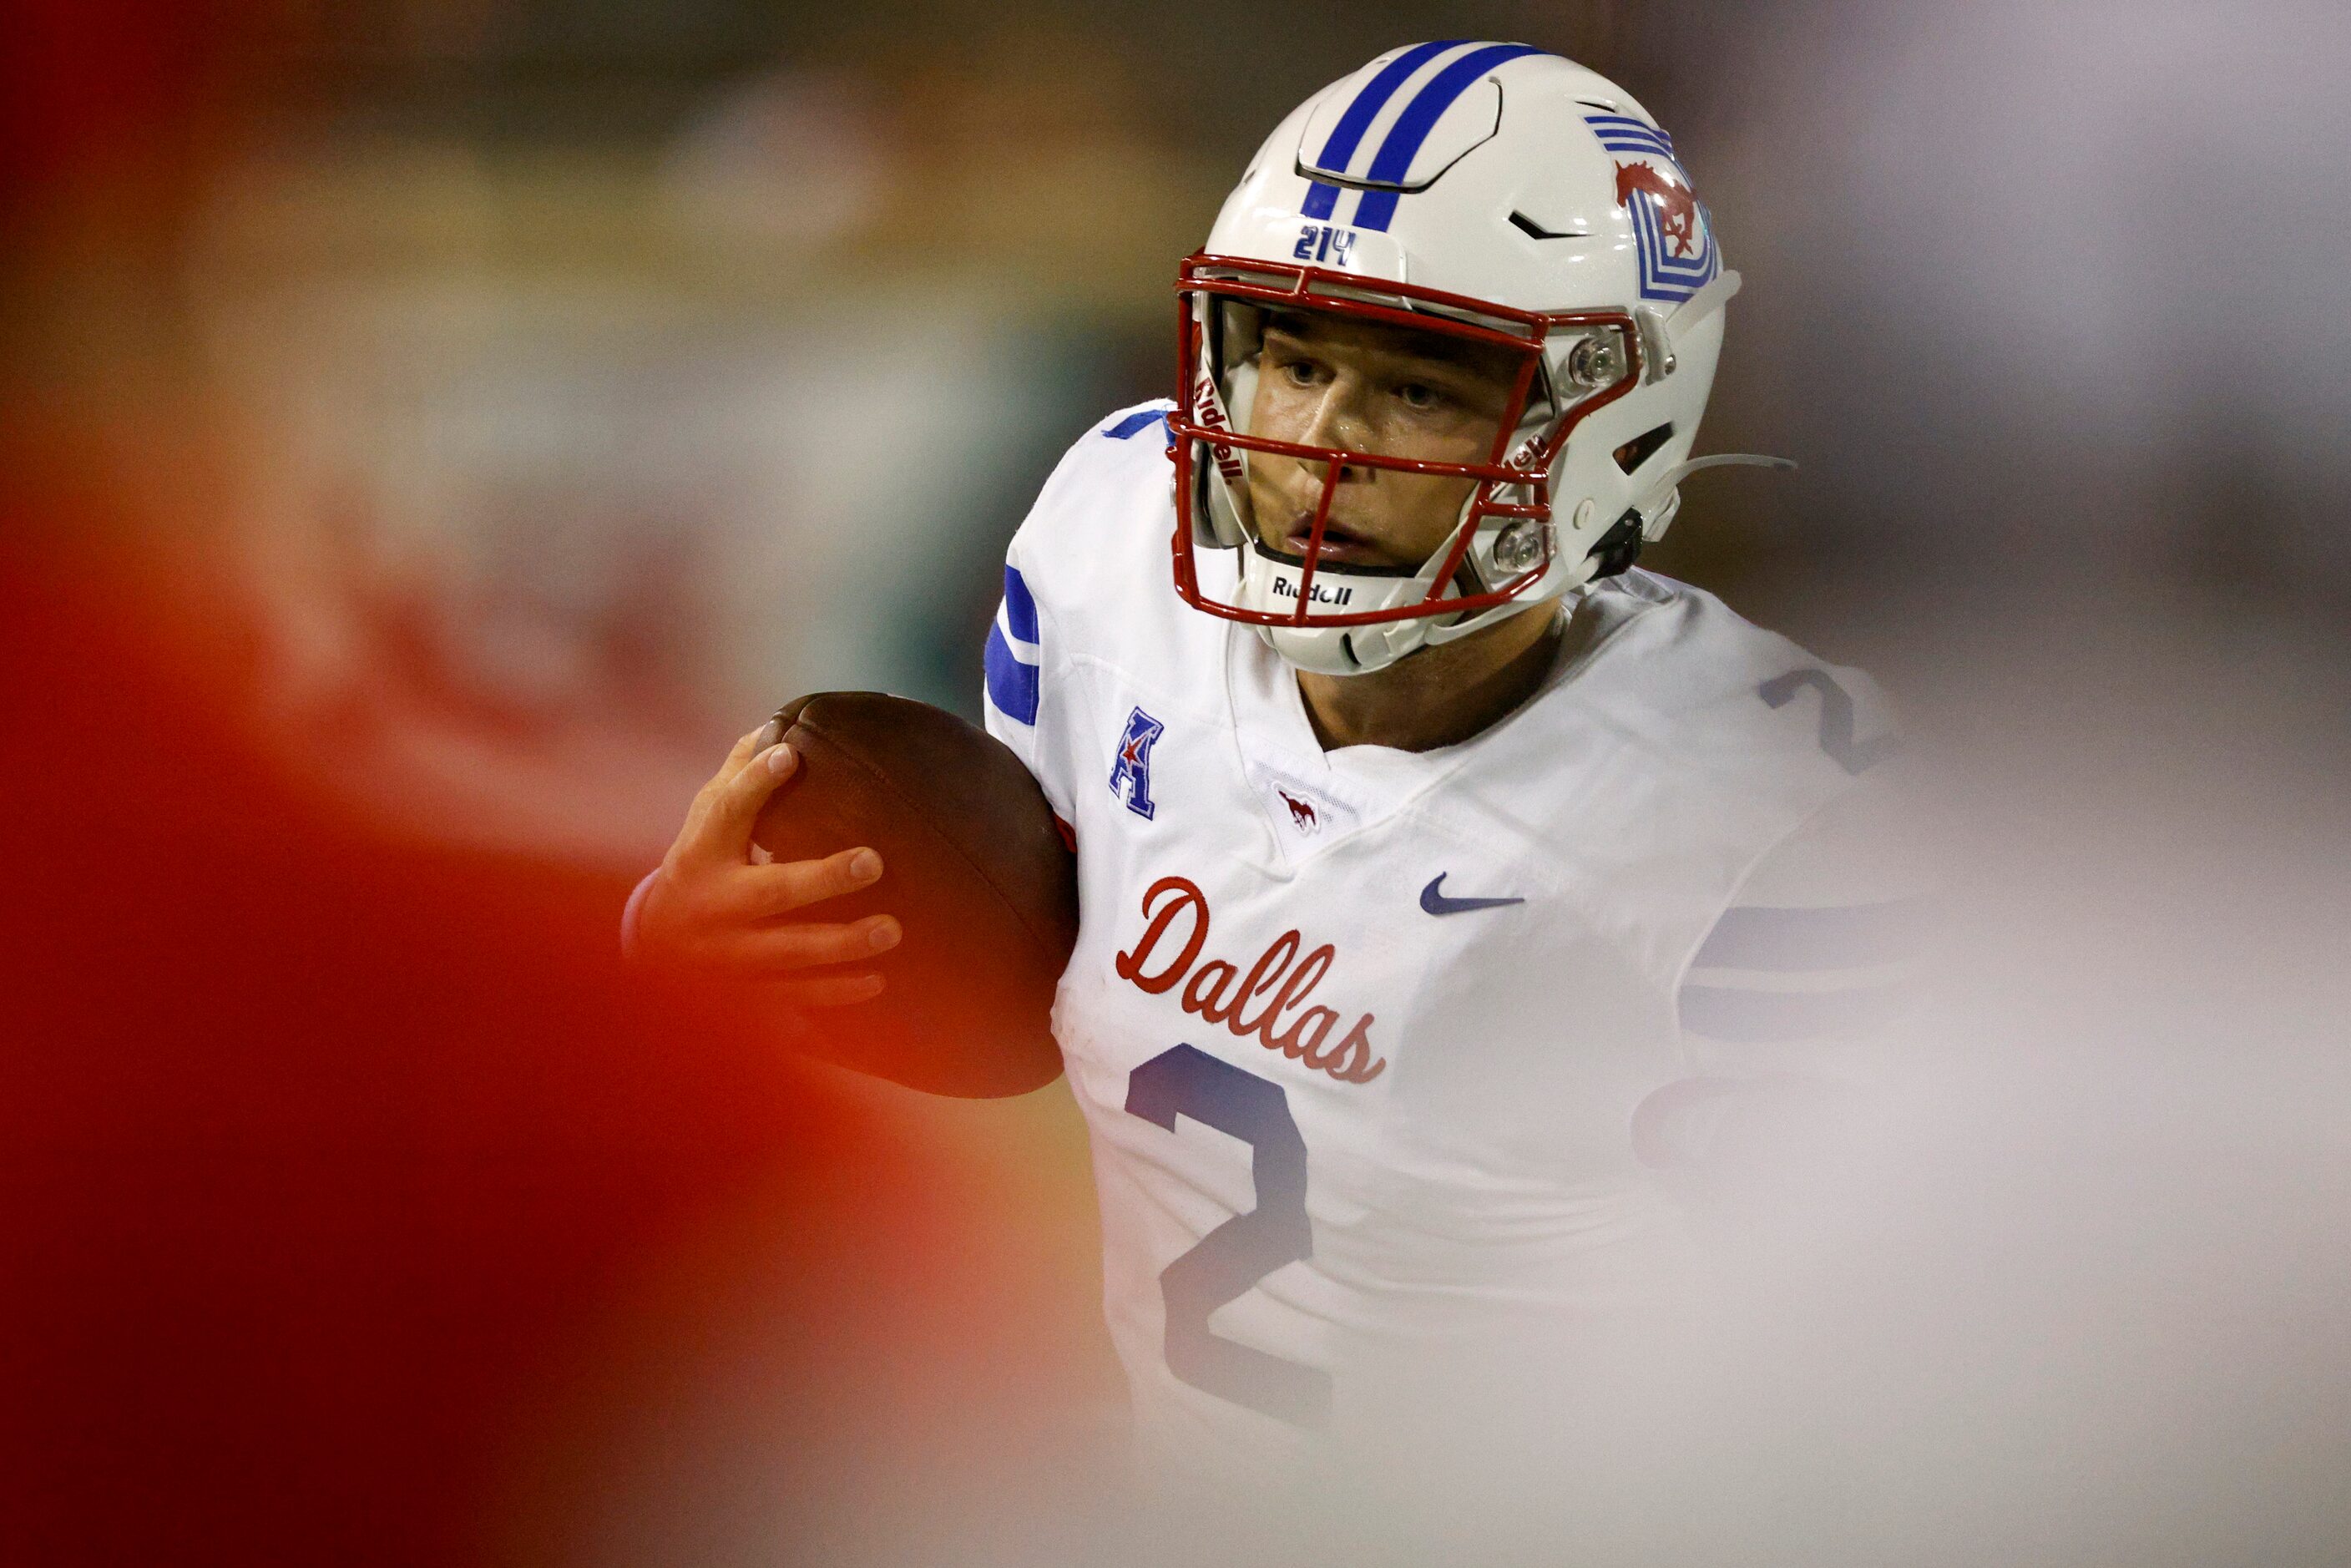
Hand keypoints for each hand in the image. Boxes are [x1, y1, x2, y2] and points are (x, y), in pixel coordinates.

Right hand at [633, 718, 899, 1007]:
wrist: (656, 945)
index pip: (726, 812)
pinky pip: (794, 999)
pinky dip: (834, 996)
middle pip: (770, 892)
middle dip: (822, 879)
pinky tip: (878, 984)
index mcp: (703, 853)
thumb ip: (742, 772)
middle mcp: (714, 905)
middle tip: (874, 860)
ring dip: (841, 945)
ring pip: (788, 952)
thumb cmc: (702, 861)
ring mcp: (729, 955)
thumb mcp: (708, 817)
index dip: (754, 783)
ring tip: (892, 929)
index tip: (788, 755)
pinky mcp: (746, 995)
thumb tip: (782, 723)